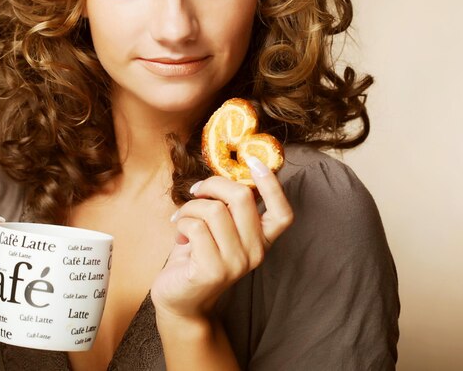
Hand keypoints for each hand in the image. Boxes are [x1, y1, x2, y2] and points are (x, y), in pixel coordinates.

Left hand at [151, 157, 293, 320]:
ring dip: (191, 207)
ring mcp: (236, 263)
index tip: (253, 162)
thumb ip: (228, 206)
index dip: (272, 184)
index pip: (283, 213)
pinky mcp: (213, 270)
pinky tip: (180, 233)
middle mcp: (256, 252)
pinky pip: (196, 227)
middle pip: (242, 197)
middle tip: (197, 191)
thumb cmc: (198, 255)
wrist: (180, 300)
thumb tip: (224, 172)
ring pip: (214, 210)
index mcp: (262, 239)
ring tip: (183, 218)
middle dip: (214, 185)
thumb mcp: (220, 228)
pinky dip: (182, 222)